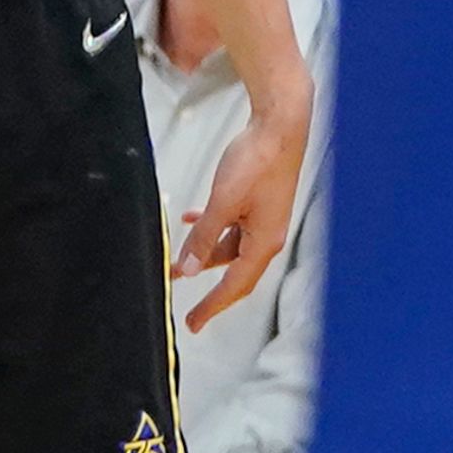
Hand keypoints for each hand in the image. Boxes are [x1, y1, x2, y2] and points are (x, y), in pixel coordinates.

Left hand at [175, 87, 307, 328]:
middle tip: (180, 298)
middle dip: (206, 284)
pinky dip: (211, 227)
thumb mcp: (222, 203)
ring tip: (174, 257)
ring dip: (203, 251)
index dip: (212, 306)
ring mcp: (262, 221)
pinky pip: (231, 225)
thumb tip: (187, 269)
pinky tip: (189, 219)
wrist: (277, 129)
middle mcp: (266, 237)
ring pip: (229, 246)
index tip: (192, 323)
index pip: (235, 286)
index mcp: (264, 243)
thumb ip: (204, 237)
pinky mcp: (256, 205)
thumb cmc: (255, 163)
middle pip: (233, 271)